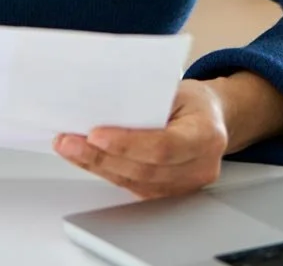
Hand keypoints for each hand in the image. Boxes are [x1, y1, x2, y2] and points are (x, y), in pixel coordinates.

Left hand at [55, 79, 228, 199]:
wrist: (213, 119)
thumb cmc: (194, 102)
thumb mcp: (177, 89)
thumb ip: (148, 100)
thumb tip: (104, 106)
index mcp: (206, 134)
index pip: (164, 146)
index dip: (127, 143)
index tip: (95, 134)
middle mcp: (200, 166)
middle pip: (145, 168)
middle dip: (101, 156)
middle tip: (69, 141)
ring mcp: (186, 185)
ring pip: (135, 181)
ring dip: (97, 165)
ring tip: (69, 148)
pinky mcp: (169, 192)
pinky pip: (133, 186)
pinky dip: (106, 171)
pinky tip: (86, 158)